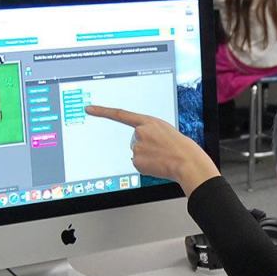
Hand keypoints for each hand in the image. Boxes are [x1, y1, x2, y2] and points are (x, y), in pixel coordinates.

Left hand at [85, 105, 218, 194]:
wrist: (187, 162)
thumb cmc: (182, 148)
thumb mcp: (166, 132)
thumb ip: (150, 132)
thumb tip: (138, 146)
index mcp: (149, 121)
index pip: (120, 114)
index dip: (102, 111)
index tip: (89, 109)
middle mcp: (140, 132)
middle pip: (134, 140)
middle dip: (145, 145)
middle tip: (162, 149)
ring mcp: (137, 147)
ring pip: (136, 153)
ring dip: (147, 157)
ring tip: (163, 157)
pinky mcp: (136, 161)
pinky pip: (138, 164)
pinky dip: (147, 166)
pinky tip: (158, 165)